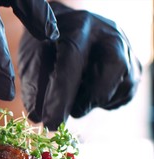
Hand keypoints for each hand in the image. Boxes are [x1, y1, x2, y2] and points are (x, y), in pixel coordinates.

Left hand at [18, 1, 141, 129]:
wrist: (65, 28)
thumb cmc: (44, 44)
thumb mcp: (31, 58)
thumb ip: (33, 85)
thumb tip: (36, 116)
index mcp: (77, 28)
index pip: (72, 64)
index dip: (61, 97)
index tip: (50, 122)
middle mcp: (108, 34)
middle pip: (113, 67)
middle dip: (90, 98)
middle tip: (71, 112)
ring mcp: (126, 48)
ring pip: (124, 82)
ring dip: (98, 101)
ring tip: (77, 102)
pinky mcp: (133, 64)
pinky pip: (127, 91)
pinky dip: (108, 102)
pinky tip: (90, 97)